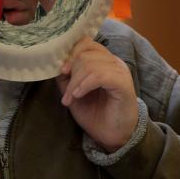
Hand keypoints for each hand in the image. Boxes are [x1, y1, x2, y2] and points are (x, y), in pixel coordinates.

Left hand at [56, 37, 137, 151]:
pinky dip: (85, 85)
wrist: (111, 135)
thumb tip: (56, 64)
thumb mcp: (74, 92)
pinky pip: (99, 75)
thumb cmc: (95, 114)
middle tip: (67, 95)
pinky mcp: (123, 83)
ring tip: (72, 99)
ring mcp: (119, 71)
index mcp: (103, 61)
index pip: (86, 43)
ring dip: (75, 83)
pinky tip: (79, 95)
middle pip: (84, 53)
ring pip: (89, 64)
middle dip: (70, 74)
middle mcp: (113, 62)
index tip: (62, 71)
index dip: (70, 54)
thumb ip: (66, 77)